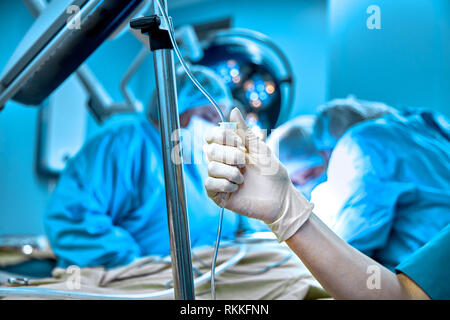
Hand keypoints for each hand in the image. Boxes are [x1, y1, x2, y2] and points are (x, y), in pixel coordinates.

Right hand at [204, 108, 312, 240]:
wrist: (280, 198)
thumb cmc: (272, 173)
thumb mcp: (259, 148)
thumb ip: (245, 131)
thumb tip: (233, 110)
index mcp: (230, 150)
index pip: (211, 136)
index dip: (222, 137)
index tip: (240, 144)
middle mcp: (222, 163)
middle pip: (210, 150)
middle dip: (230, 155)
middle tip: (244, 163)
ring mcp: (219, 179)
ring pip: (211, 167)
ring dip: (231, 172)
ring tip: (243, 179)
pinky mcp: (218, 195)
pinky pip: (209, 183)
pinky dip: (224, 184)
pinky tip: (236, 188)